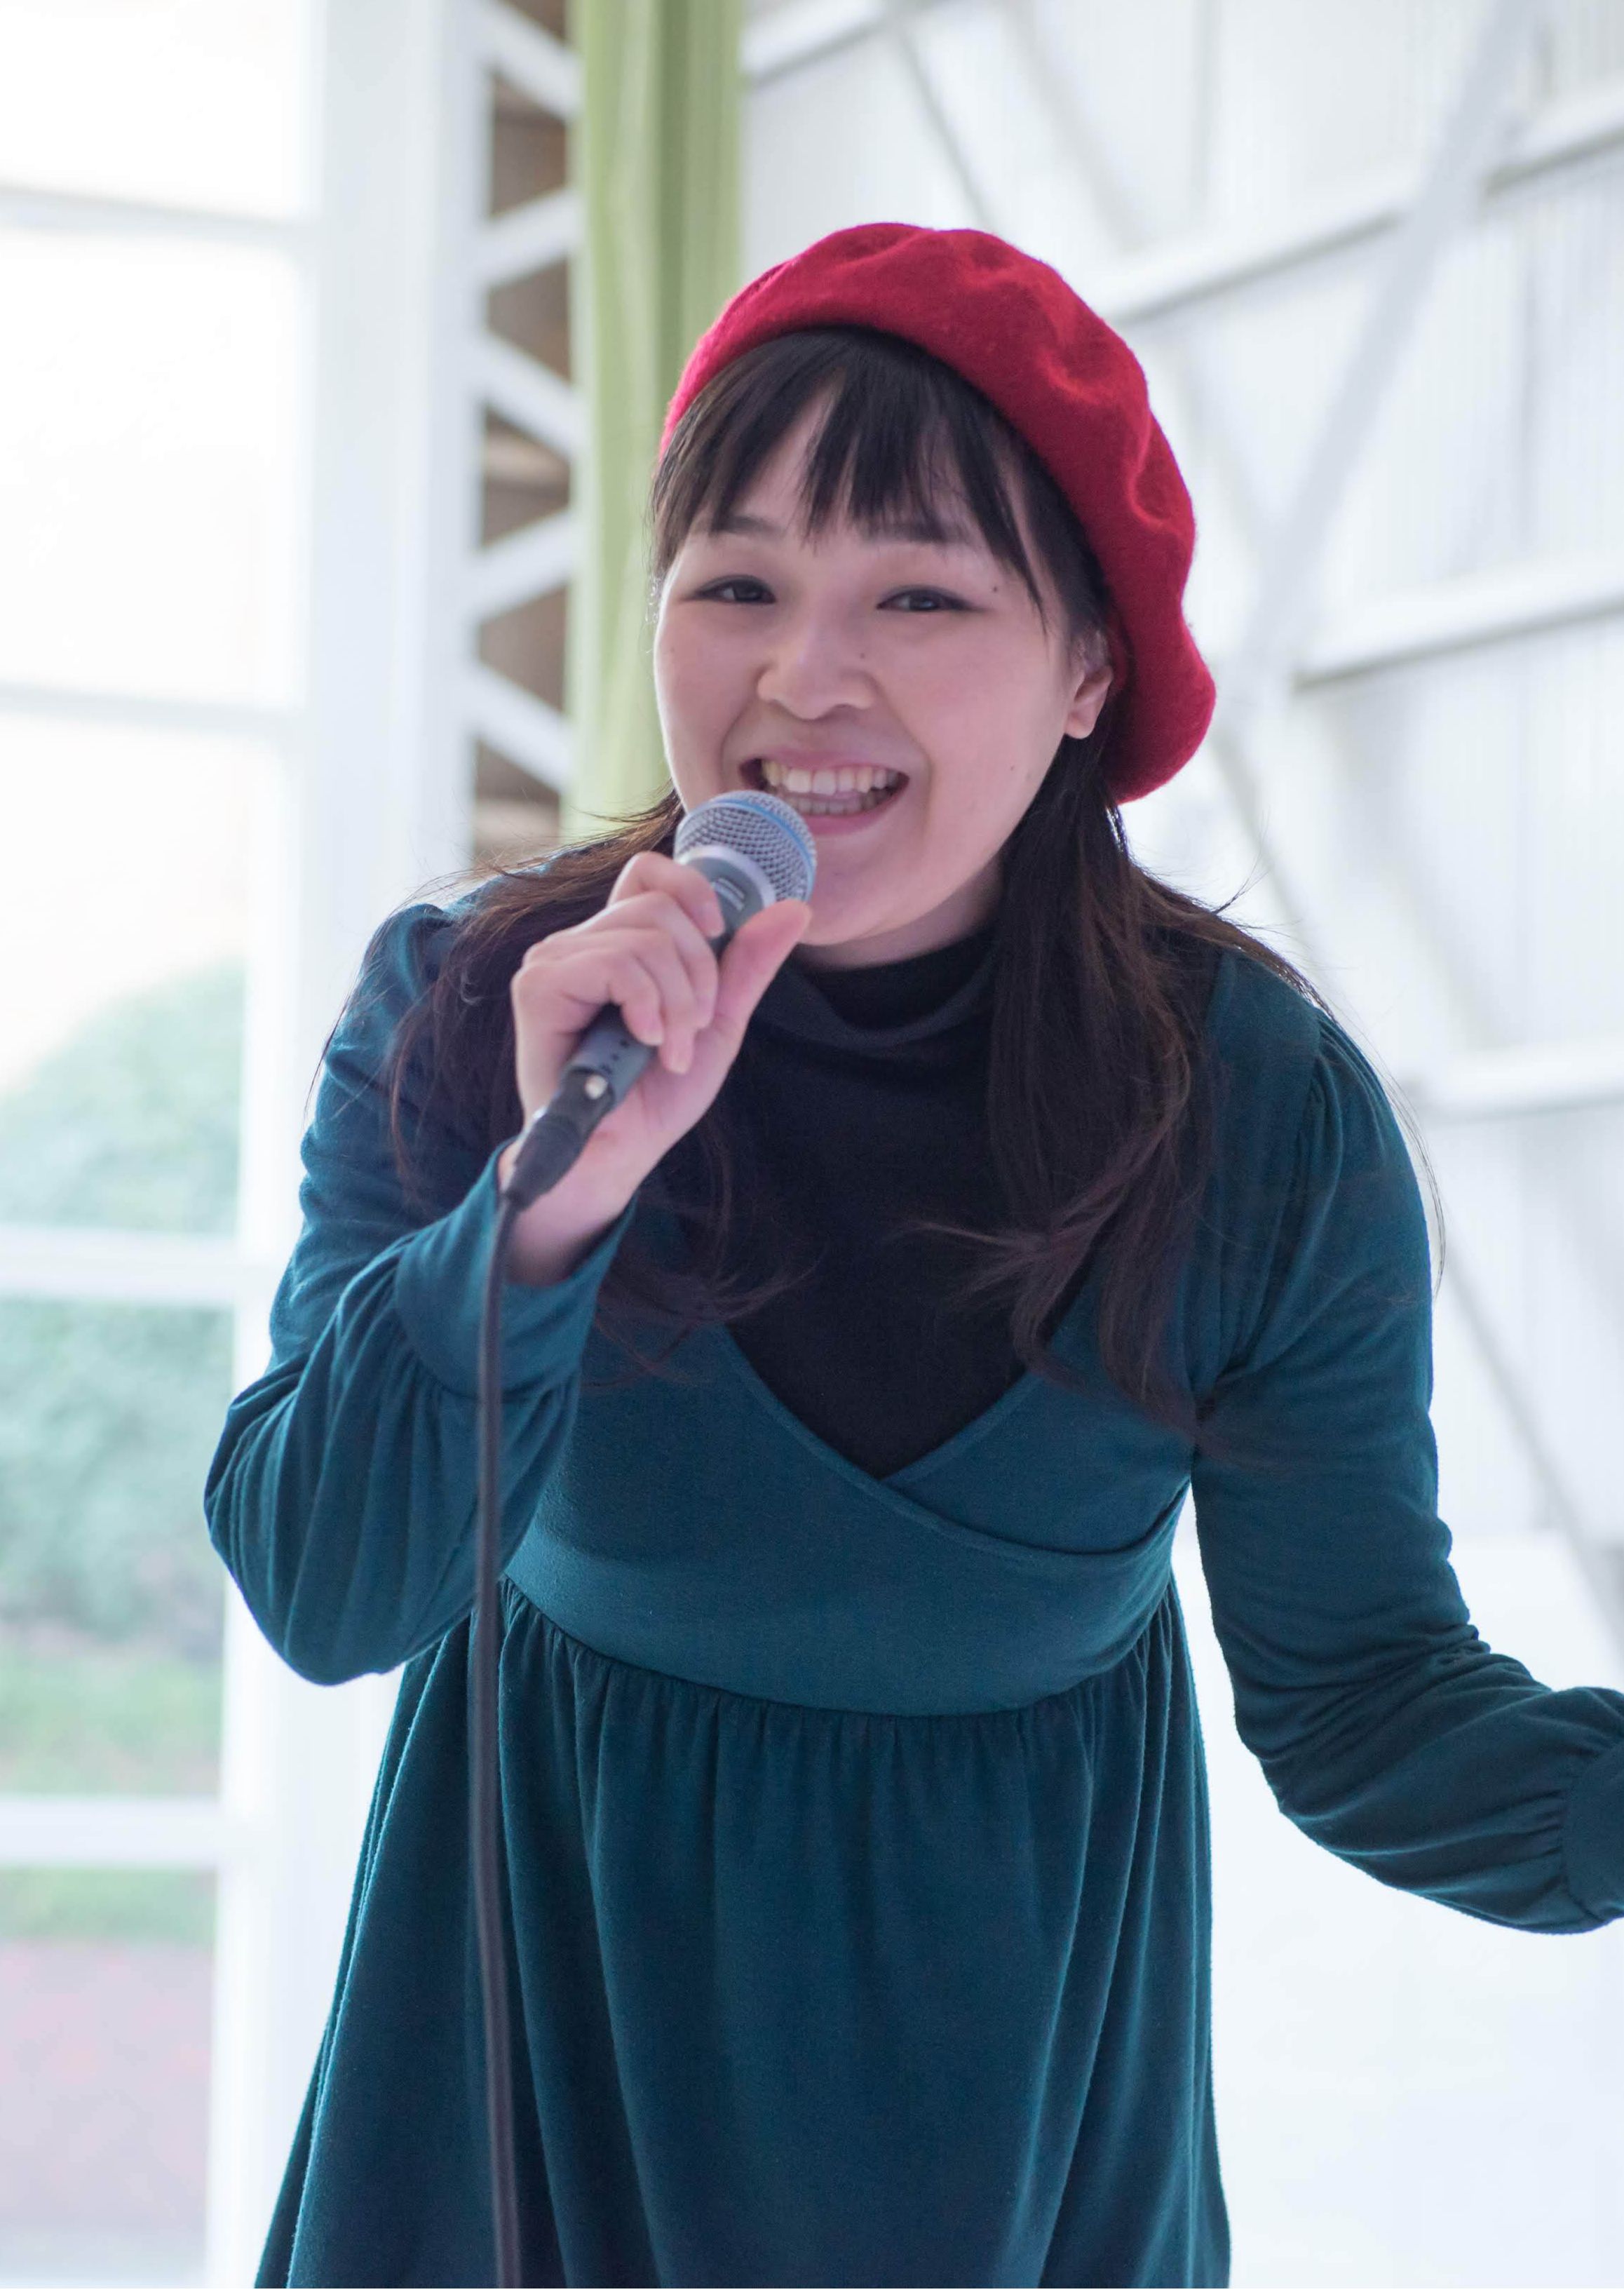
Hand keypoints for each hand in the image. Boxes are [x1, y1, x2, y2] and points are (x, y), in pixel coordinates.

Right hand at [497, 851, 810, 1281]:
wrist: (617, 1153)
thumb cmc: (655, 1093)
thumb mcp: (717, 1023)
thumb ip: (747, 966)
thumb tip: (796, 908)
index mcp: (619, 942)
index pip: (651, 873)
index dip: (693, 891)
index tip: (716, 937)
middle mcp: (582, 942)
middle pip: (662, 907)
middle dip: (698, 975)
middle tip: (690, 1030)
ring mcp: (555, 960)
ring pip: (646, 937)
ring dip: (677, 1003)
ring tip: (667, 1048)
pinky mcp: (539, 985)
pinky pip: (617, 962)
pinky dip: (648, 1006)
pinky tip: (642, 1042)